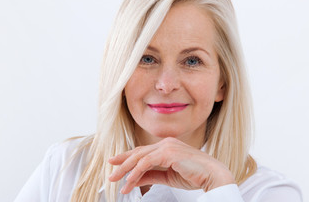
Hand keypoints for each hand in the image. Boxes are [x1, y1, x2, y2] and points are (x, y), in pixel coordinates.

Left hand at [108, 137, 234, 193]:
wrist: (213, 176)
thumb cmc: (195, 176)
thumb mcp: (168, 177)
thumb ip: (152, 176)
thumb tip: (135, 179)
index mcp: (167, 146)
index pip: (142, 152)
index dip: (127, 158)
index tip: (115, 164)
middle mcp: (165, 143)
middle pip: (138, 153)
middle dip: (122, 164)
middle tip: (111, 174)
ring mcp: (167, 146)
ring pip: (139, 157)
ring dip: (126, 170)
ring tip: (117, 181)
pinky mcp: (168, 153)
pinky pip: (146, 162)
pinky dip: (136, 172)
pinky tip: (130, 181)